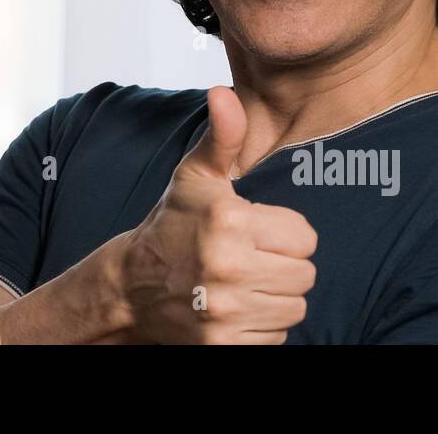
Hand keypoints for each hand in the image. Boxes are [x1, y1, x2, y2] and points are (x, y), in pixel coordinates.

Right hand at [118, 86, 317, 343]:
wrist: (131, 287)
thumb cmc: (173, 224)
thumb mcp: (196, 177)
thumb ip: (223, 136)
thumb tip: (224, 93)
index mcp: (229, 221)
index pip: (306, 237)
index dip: (285, 233)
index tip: (257, 230)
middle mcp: (228, 267)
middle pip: (305, 274)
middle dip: (283, 265)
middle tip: (251, 257)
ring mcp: (225, 310)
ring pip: (294, 307)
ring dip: (275, 297)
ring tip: (244, 281)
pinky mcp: (224, 344)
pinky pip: (276, 337)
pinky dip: (261, 326)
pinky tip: (236, 308)